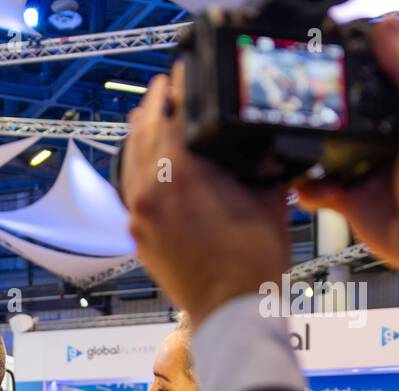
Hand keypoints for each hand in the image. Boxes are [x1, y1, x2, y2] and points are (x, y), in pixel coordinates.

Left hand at [121, 62, 291, 326]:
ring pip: (131, 161)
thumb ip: (255, 162)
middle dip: (155, 106)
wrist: (230, 308)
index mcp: (182, 171)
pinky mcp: (137, 234)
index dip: (180, 88)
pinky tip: (147, 163)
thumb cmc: (252, 260)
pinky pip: (132, 190)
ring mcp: (139, 213)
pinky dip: (137, 168)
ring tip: (149, 116)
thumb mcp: (267, 196)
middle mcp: (151, 188)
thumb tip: (253, 144)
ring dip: (140, 134)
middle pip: (144, 132)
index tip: (184, 74)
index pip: (175, 112)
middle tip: (164, 88)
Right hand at [296, 18, 398, 305]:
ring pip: (323, 151)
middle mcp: (385, 136)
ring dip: (305, 149)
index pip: (373, 78)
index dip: (348, 68)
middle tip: (290, 102)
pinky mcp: (350, 200)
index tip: (319, 58)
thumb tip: (386, 26)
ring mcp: (365, 168)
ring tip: (286, 142)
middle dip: (317, 110)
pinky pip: (317, 189)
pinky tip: (302, 184)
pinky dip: (306, 188)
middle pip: (341, 114)